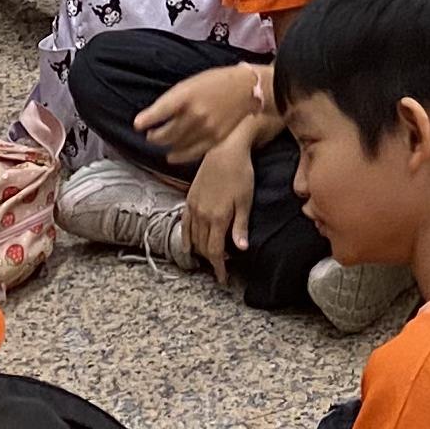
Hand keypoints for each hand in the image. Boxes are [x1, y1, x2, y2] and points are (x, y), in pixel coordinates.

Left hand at [143, 63, 265, 163]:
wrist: (247, 88)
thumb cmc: (217, 81)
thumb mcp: (190, 82)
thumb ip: (173, 99)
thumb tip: (154, 115)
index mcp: (185, 95)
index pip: (159, 112)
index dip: (145, 120)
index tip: (138, 125)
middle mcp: (194, 113)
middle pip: (164, 133)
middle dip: (153, 136)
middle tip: (150, 134)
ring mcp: (205, 128)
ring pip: (175, 145)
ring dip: (164, 145)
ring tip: (161, 142)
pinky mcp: (214, 139)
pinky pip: (191, 153)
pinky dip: (179, 156)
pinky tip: (172, 156)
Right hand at [183, 139, 254, 267]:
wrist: (224, 150)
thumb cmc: (240, 174)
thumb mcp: (245, 201)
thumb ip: (240, 226)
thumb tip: (240, 249)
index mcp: (217, 218)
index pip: (216, 251)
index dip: (219, 267)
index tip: (222, 278)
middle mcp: (202, 215)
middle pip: (203, 247)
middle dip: (211, 260)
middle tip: (220, 268)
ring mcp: (194, 207)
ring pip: (193, 237)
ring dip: (200, 250)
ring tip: (209, 257)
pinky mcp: (190, 198)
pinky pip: (184, 223)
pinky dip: (185, 237)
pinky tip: (187, 245)